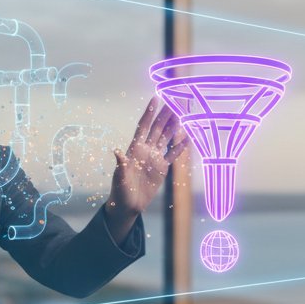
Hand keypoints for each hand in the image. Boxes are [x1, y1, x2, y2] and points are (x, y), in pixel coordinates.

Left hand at [104, 97, 189, 242]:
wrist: (128, 205)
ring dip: (173, 126)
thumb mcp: (120, 178)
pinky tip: (187, 138)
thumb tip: (117, 152)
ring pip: (165, 138)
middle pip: (157, 128)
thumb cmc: (120, 191)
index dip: (149, 112)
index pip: (143, 126)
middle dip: (165, 115)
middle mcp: (145, 150)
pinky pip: (172, 154)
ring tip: (181, 114)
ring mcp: (154, 158)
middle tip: (174, 101)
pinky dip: (179, 147)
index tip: (155, 98)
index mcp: (134, 149)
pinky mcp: (161, 168)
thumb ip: (121, 165)